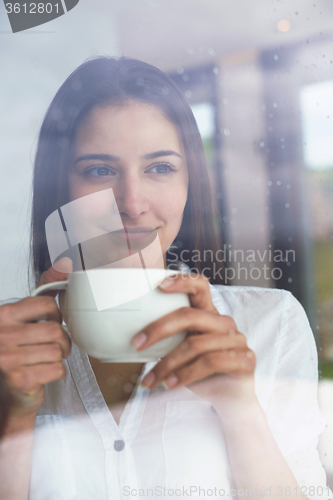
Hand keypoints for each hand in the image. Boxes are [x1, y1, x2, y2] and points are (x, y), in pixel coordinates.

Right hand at [0, 258, 71, 419]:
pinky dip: (57, 372)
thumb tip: (65, 263)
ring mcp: (8, 358)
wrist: (6, 389)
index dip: (55, 316)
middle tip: (57, 345)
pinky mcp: (19, 379)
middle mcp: (2, 334)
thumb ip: (45, 288)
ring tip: (50, 358)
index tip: (51, 322)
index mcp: (4, 314)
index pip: (45, 305)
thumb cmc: (17, 348)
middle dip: (62, 340)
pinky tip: (44, 372)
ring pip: (57, 351)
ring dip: (60, 357)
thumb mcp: (27, 314)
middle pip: (54, 330)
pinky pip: (56, 369)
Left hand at [133, 273, 256, 411]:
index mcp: (209, 314)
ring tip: (151, 379)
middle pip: (190, 315)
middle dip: (159, 329)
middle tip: (137, 343)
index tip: (159, 286)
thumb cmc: (201, 373)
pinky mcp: (245, 359)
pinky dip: (185, 375)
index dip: (181, 281)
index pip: (200, 286)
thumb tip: (135, 338)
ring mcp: (237, 339)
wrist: (230, 401)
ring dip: (167, 364)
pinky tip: (170, 384)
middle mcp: (224, 322)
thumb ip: (169, 340)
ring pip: (195, 344)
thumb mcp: (182, 352)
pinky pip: (210, 362)